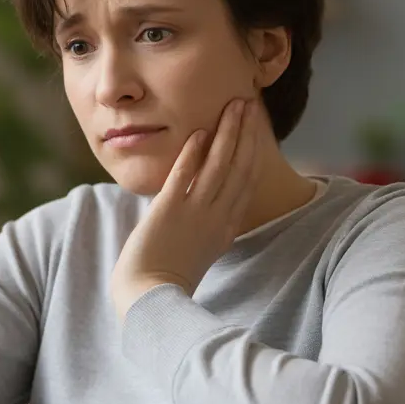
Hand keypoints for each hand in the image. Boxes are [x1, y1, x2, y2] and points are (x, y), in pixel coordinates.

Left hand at [111, 96, 263, 320]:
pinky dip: (192, 154)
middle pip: (238, 168)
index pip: (245, 182)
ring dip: (226, 134)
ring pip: (217, 167)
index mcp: (225, 228)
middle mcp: (215, 218)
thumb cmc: (168, 278)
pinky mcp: (168, 212)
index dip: (252, 152)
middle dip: (246, 133)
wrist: (149, 299)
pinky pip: (184, 177)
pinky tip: (198, 133)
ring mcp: (194, 214)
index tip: (255, 129)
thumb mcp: (200, 251)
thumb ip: (208, 229)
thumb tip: (208, 212)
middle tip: (250, 104)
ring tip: (233, 106)